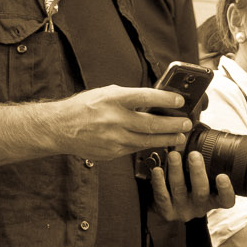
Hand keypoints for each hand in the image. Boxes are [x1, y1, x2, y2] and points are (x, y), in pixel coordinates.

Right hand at [53, 86, 195, 157]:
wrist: (60, 128)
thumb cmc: (84, 107)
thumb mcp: (105, 93)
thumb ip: (129, 97)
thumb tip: (156, 100)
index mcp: (112, 99)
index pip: (144, 97)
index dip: (165, 98)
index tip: (180, 100)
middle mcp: (113, 119)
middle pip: (151, 124)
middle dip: (173, 124)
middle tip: (187, 123)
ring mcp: (113, 139)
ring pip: (148, 141)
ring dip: (167, 139)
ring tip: (180, 136)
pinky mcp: (112, 153)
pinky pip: (136, 149)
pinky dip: (150, 146)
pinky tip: (159, 143)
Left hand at [147, 148, 234, 220]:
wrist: (169, 207)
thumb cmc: (192, 186)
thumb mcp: (207, 177)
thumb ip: (216, 157)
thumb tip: (226, 132)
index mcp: (214, 199)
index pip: (226, 199)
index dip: (226, 190)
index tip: (223, 176)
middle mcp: (200, 206)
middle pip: (201, 191)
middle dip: (198, 172)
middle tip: (194, 155)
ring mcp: (183, 209)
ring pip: (179, 190)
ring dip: (176, 171)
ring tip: (173, 154)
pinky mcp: (166, 210)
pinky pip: (162, 196)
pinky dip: (159, 182)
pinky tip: (157, 169)